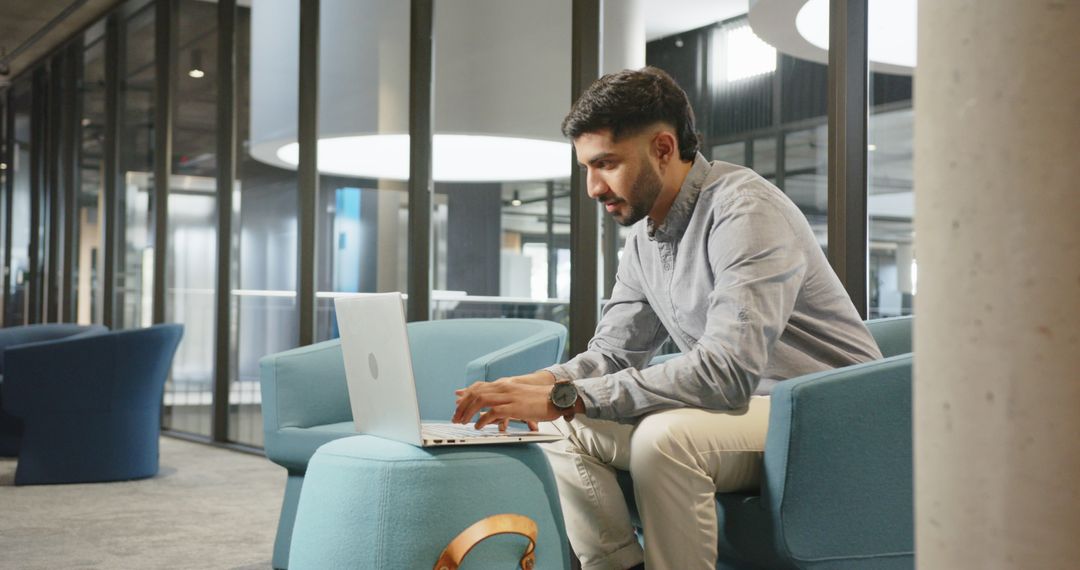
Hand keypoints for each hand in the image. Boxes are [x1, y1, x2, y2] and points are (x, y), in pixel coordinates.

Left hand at [453, 375, 570, 430]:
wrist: (557, 398)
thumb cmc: (539, 401)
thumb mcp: (518, 398)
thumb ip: (504, 402)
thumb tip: (491, 414)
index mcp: (504, 384)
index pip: (478, 387)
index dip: (465, 396)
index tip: (457, 406)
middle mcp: (504, 387)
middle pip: (475, 393)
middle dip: (462, 406)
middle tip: (456, 418)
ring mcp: (508, 396)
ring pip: (480, 400)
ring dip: (468, 412)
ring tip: (463, 423)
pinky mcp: (514, 406)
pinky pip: (493, 412)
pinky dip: (482, 420)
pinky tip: (478, 426)